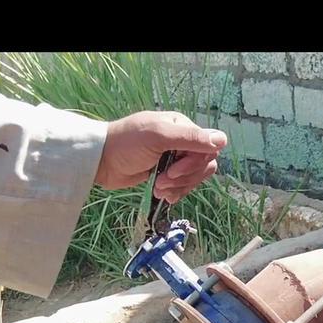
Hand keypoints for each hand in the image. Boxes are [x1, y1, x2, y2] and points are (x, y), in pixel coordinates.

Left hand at [95, 111, 227, 202]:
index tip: (175, 169)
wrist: (101, 162)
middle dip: (185, 177)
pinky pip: (184, 185)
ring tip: (159, 189)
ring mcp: (175, 158)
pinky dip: (176, 192)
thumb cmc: (127, 144)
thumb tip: (221, 140)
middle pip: (204, 164)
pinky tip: (163, 195)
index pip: (208, 146)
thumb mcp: (158, 136)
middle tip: (163, 181)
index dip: (197, 162)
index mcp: (181, 126)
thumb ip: (190, 137)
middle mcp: (182, 141)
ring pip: (195, 177)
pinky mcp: (167, 174)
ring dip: (180, 186)